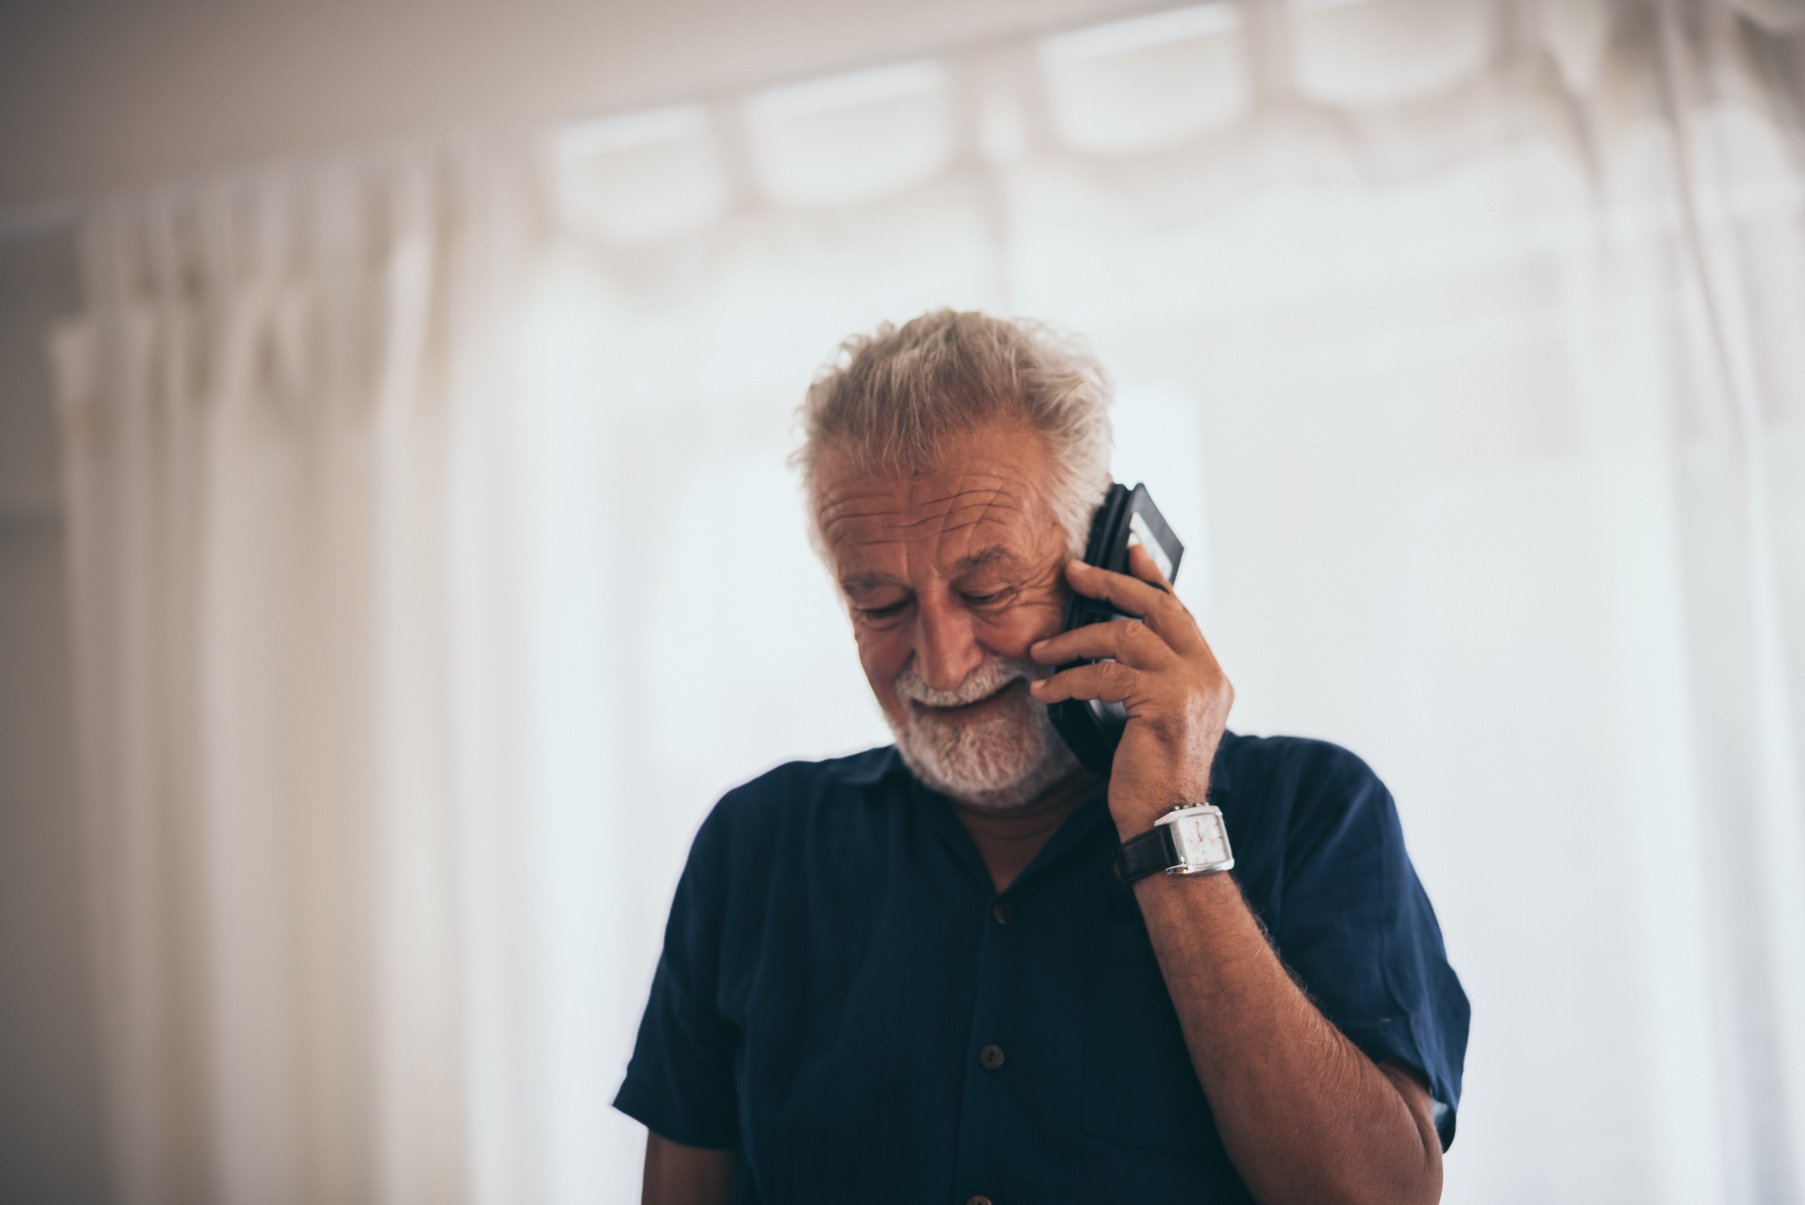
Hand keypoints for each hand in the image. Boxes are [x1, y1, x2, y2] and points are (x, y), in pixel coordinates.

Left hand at [1028, 543, 1233, 834]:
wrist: (1167, 821)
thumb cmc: (1154, 774)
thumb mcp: (1158, 718)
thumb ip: (1151, 679)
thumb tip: (1107, 644)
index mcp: (1209, 675)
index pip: (1180, 613)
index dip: (1153, 579)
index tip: (1130, 551)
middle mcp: (1207, 674)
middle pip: (1157, 609)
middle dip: (1112, 584)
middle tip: (1074, 571)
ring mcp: (1190, 687)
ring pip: (1126, 636)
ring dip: (1075, 640)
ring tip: (1041, 649)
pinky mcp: (1164, 704)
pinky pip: (1105, 676)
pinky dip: (1069, 679)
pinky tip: (1045, 690)